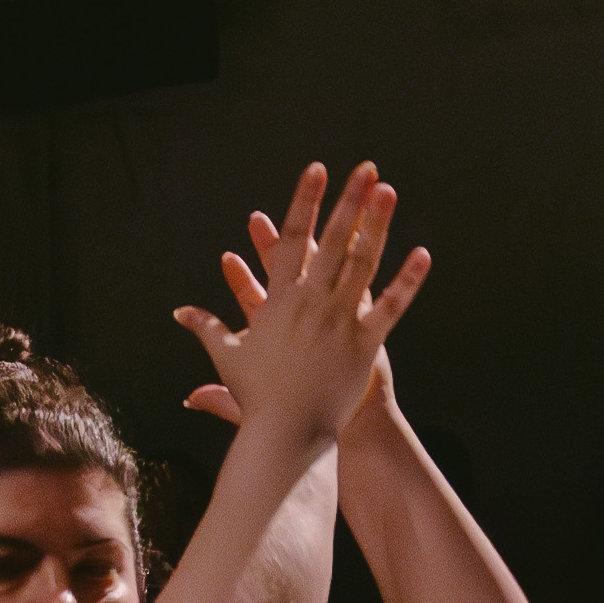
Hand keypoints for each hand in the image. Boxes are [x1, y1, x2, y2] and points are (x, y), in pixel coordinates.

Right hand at [169, 162, 425, 466]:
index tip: (316, 170)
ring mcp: (340, 322)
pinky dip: (407, 281)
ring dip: (377, 225)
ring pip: (363, 264)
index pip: (292, 239)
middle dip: (349, 200)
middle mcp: (311, 303)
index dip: (304, 201)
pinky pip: (390, 307)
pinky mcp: (364, 345)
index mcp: (279, 300)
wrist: (286, 434)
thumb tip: (180, 313)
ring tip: (389, 191)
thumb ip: (207, 328)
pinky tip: (423, 253)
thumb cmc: (256, 397)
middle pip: (333, 241)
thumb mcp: (228, 358)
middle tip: (365, 168)